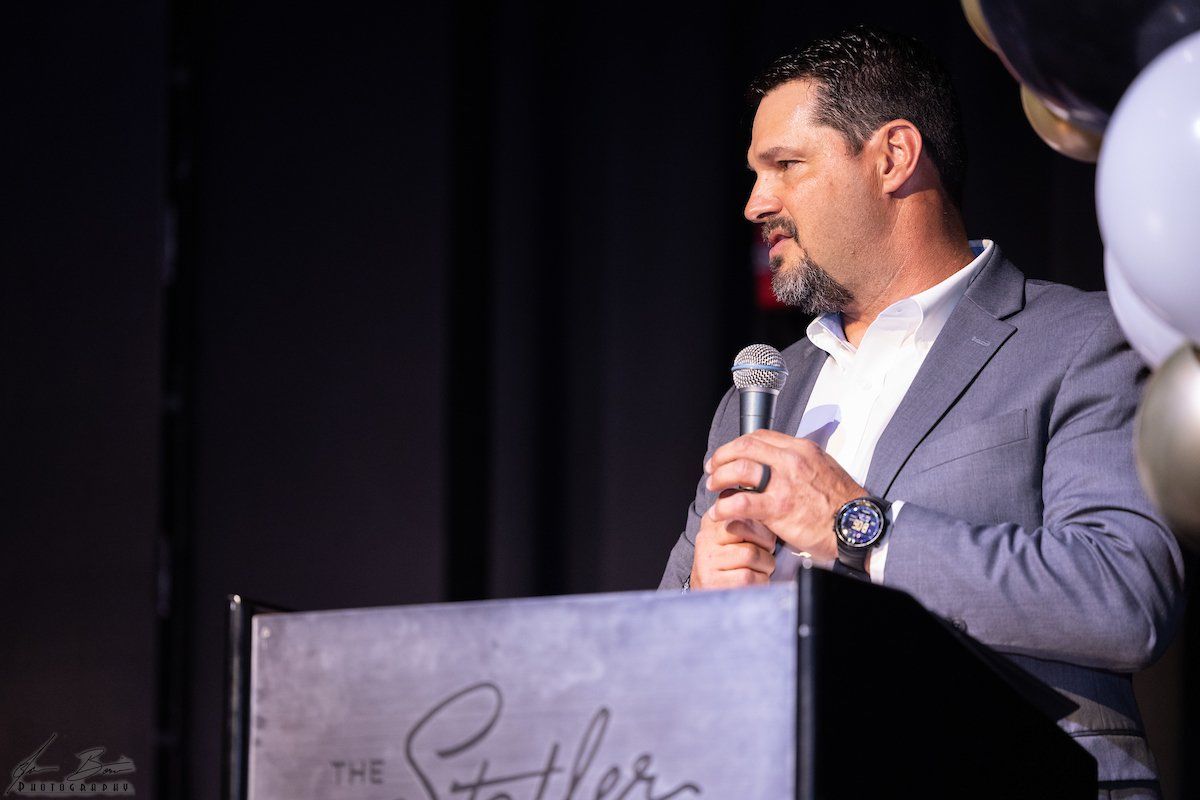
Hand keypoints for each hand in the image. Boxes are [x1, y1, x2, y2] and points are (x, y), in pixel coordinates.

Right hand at [690, 492, 776, 589]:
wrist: (709, 596)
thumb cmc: (731, 563)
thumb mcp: (735, 537)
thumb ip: (749, 521)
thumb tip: (771, 511)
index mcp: (712, 521)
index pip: (742, 511)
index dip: (762, 526)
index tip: (765, 539)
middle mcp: (705, 537)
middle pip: (748, 530)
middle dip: (766, 545)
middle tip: (766, 554)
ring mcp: (707, 560)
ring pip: (750, 554)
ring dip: (765, 565)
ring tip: (761, 569)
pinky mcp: (711, 581)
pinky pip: (748, 577)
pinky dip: (760, 581)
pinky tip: (755, 582)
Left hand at [704, 429, 865, 564]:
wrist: (857, 526)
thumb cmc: (842, 505)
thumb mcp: (824, 469)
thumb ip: (800, 464)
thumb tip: (778, 465)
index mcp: (802, 449)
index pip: (761, 436)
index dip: (738, 444)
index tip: (729, 454)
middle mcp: (792, 460)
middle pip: (745, 447)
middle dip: (722, 456)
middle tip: (713, 468)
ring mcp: (784, 483)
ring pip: (739, 469)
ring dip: (719, 477)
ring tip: (713, 487)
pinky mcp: (778, 507)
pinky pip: (741, 502)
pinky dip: (724, 507)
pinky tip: (719, 513)